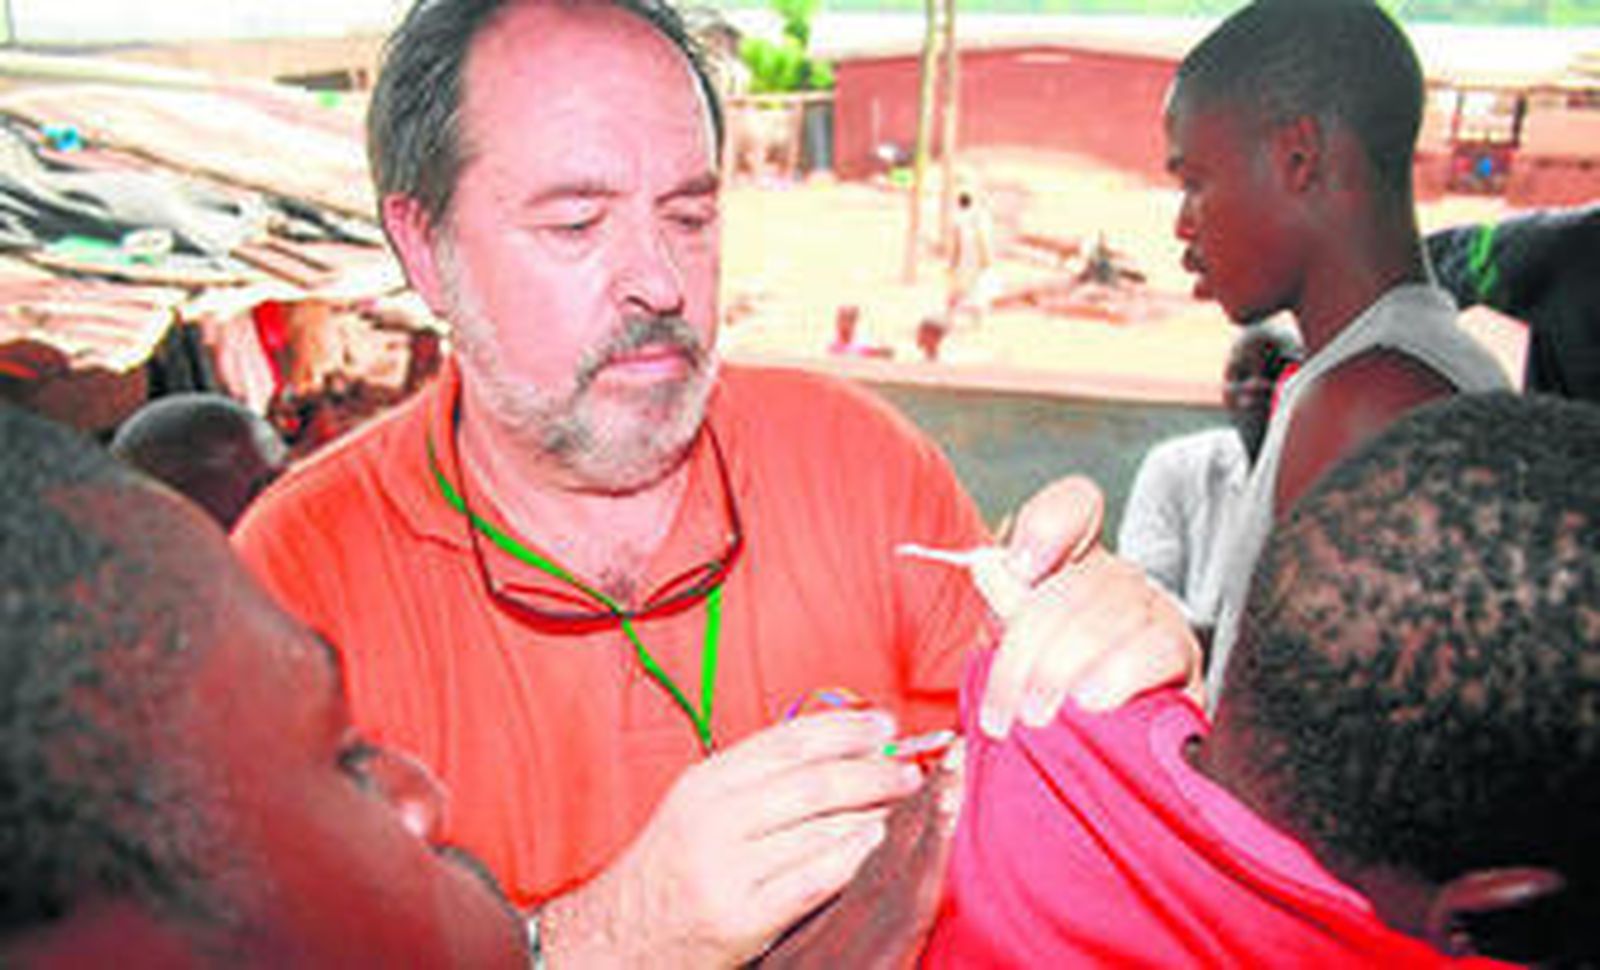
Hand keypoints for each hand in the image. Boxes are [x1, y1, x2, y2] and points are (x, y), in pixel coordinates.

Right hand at [541, 711, 923, 967]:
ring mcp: (726, 869)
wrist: (614, 940)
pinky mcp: (739, 917)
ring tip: (906, 807)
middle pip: (813, 782)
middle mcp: (713, 818)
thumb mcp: (698, 810)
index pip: (788, 741)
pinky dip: (851, 859)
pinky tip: (877, 847)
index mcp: (706, 782)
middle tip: (910, 772)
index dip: (845, 729)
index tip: (886, 728)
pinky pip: (811, 880)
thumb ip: (756, 782)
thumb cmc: (669, 872)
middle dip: (872, 773)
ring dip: (874, 814)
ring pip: (819, 828)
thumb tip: (836, 753)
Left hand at [978, 476, 1201, 737]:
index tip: (1017, 567)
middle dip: (1029, 643)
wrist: (1103, 758)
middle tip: (1003, 701)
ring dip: (1063, 665)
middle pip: (1078, 578)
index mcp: (1073, 565)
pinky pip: (1159, 648)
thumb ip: (1006, 605)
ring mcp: (1156, 614)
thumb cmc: (1051, 701)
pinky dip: (1120, 673)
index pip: (1074, 507)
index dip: (1047, 524)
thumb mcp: (1017, 655)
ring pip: (1112, 611)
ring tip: (1037, 713)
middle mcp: (1118, 581)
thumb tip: (988, 563)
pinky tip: (1091, 700)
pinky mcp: (1183, 659)